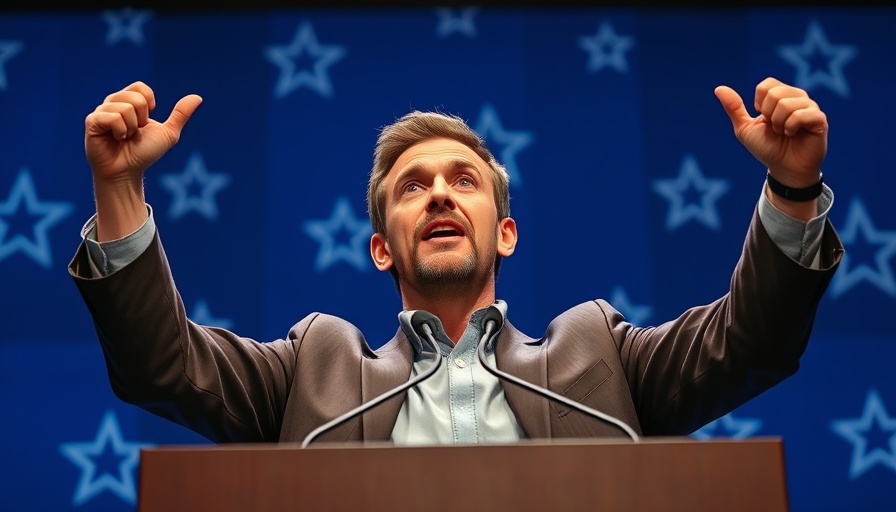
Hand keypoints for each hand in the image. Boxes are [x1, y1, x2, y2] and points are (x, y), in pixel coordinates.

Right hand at [84, 81, 201, 240]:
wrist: (128, 173)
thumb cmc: (145, 153)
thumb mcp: (168, 133)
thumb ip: (180, 115)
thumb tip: (198, 97)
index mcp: (128, 101)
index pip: (141, 87)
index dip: (149, 104)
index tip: (146, 122)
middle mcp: (113, 103)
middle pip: (135, 98)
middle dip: (142, 119)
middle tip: (134, 133)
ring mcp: (101, 112)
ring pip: (125, 108)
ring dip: (131, 128)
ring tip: (125, 138)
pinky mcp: (92, 122)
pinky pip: (112, 117)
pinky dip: (121, 131)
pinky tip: (116, 139)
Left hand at [714, 77, 826, 188]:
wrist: (783, 169)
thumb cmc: (766, 148)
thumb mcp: (745, 129)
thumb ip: (734, 108)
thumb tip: (718, 89)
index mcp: (780, 96)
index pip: (766, 85)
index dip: (759, 103)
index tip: (763, 119)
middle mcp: (797, 98)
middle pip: (775, 93)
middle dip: (768, 115)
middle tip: (775, 128)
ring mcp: (810, 107)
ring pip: (787, 103)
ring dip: (779, 123)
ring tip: (784, 132)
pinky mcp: (819, 119)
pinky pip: (802, 114)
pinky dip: (791, 127)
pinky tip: (793, 134)